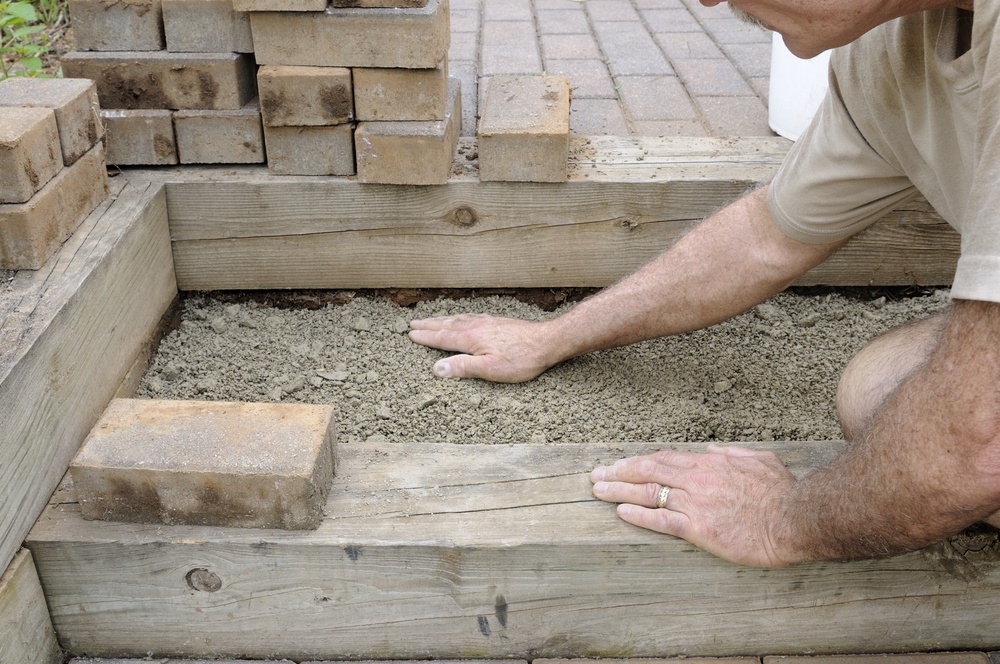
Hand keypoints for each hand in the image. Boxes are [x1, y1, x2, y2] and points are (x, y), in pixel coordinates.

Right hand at [408, 314, 558, 382]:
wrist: (548, 342)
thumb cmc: (521, 359)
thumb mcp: (491, 369)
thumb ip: (463, 367)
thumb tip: (436, 368)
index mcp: (471, 338)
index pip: (441, 337)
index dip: (425, 336)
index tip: (410, 334)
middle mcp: (476, 326)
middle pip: (447, 324)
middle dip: (429, 324)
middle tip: (413, 322)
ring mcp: (488, 322)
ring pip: (459, 318)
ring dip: (442, 319)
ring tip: (432, 319)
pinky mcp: (498, 322)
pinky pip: (471, 315)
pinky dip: (460, 316)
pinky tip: (463, 317)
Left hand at [591, 444, 802, 566]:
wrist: (794, 519)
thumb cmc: (781, 492)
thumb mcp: (758, 460)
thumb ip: (732, 454)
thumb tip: (712, 451)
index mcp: (708, 463)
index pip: (663, 459)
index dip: (638, 461)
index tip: (620, 464)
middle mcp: (696, 480)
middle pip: (648, 472)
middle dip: (619, 473)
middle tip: (596, 475)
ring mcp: (696, 503)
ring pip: (648, 494)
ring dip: (620, 492)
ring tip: (598, 492)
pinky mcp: (699, 528)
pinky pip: (662, 520)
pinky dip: (639, 516)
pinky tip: (621, 513)